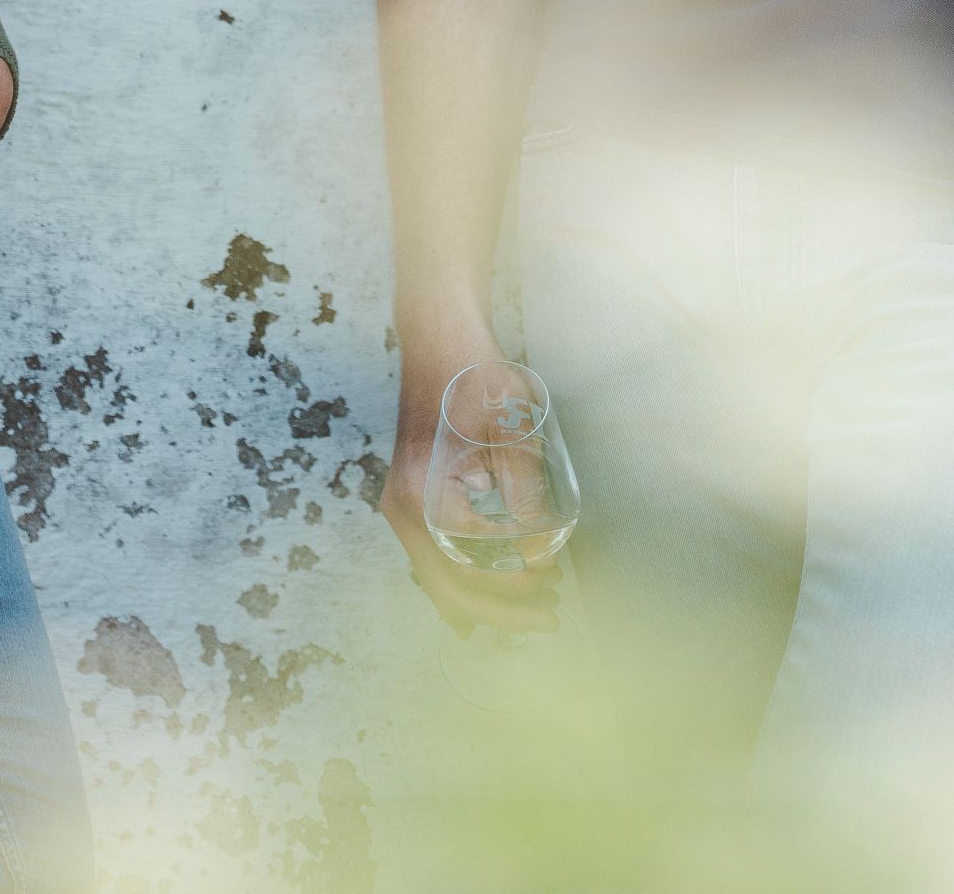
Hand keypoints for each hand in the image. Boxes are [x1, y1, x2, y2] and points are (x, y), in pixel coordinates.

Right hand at [378, 328, 558, 636]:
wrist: (438, 336)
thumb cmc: (475, 373)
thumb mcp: (511, 425)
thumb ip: (523, 486)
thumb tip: (537, 545)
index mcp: (425, 494)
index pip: (468, 564)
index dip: (513, 580)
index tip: (551, 576)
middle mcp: (404, 508)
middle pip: (448, 585)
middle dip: (500, 609)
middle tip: (549, 615)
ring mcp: (403, 506)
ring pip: (437, 578)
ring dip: (484, 597)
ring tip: (533, 605)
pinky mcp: (412, 499)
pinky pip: (433, 557)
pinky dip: (461, 581)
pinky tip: (486, 598)